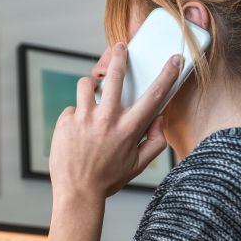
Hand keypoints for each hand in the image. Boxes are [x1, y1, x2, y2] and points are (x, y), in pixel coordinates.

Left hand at [48, 43, 179, 205]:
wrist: (77, 193)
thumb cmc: (108, 179)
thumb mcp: (137, 165)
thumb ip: (154, 142)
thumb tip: (157, 120)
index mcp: (129, 129)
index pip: (154, 95)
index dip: (167, 74)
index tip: (175, 58)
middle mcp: (107, 119)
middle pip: (115, 76)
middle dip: (119, 57)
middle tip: (119, 48)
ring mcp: (84, 118)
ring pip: (87, 84)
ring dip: (91, 86)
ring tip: (93, 95)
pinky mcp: (66, 121)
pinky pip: (73, 108)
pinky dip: (76, 116)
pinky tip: (77, 132)